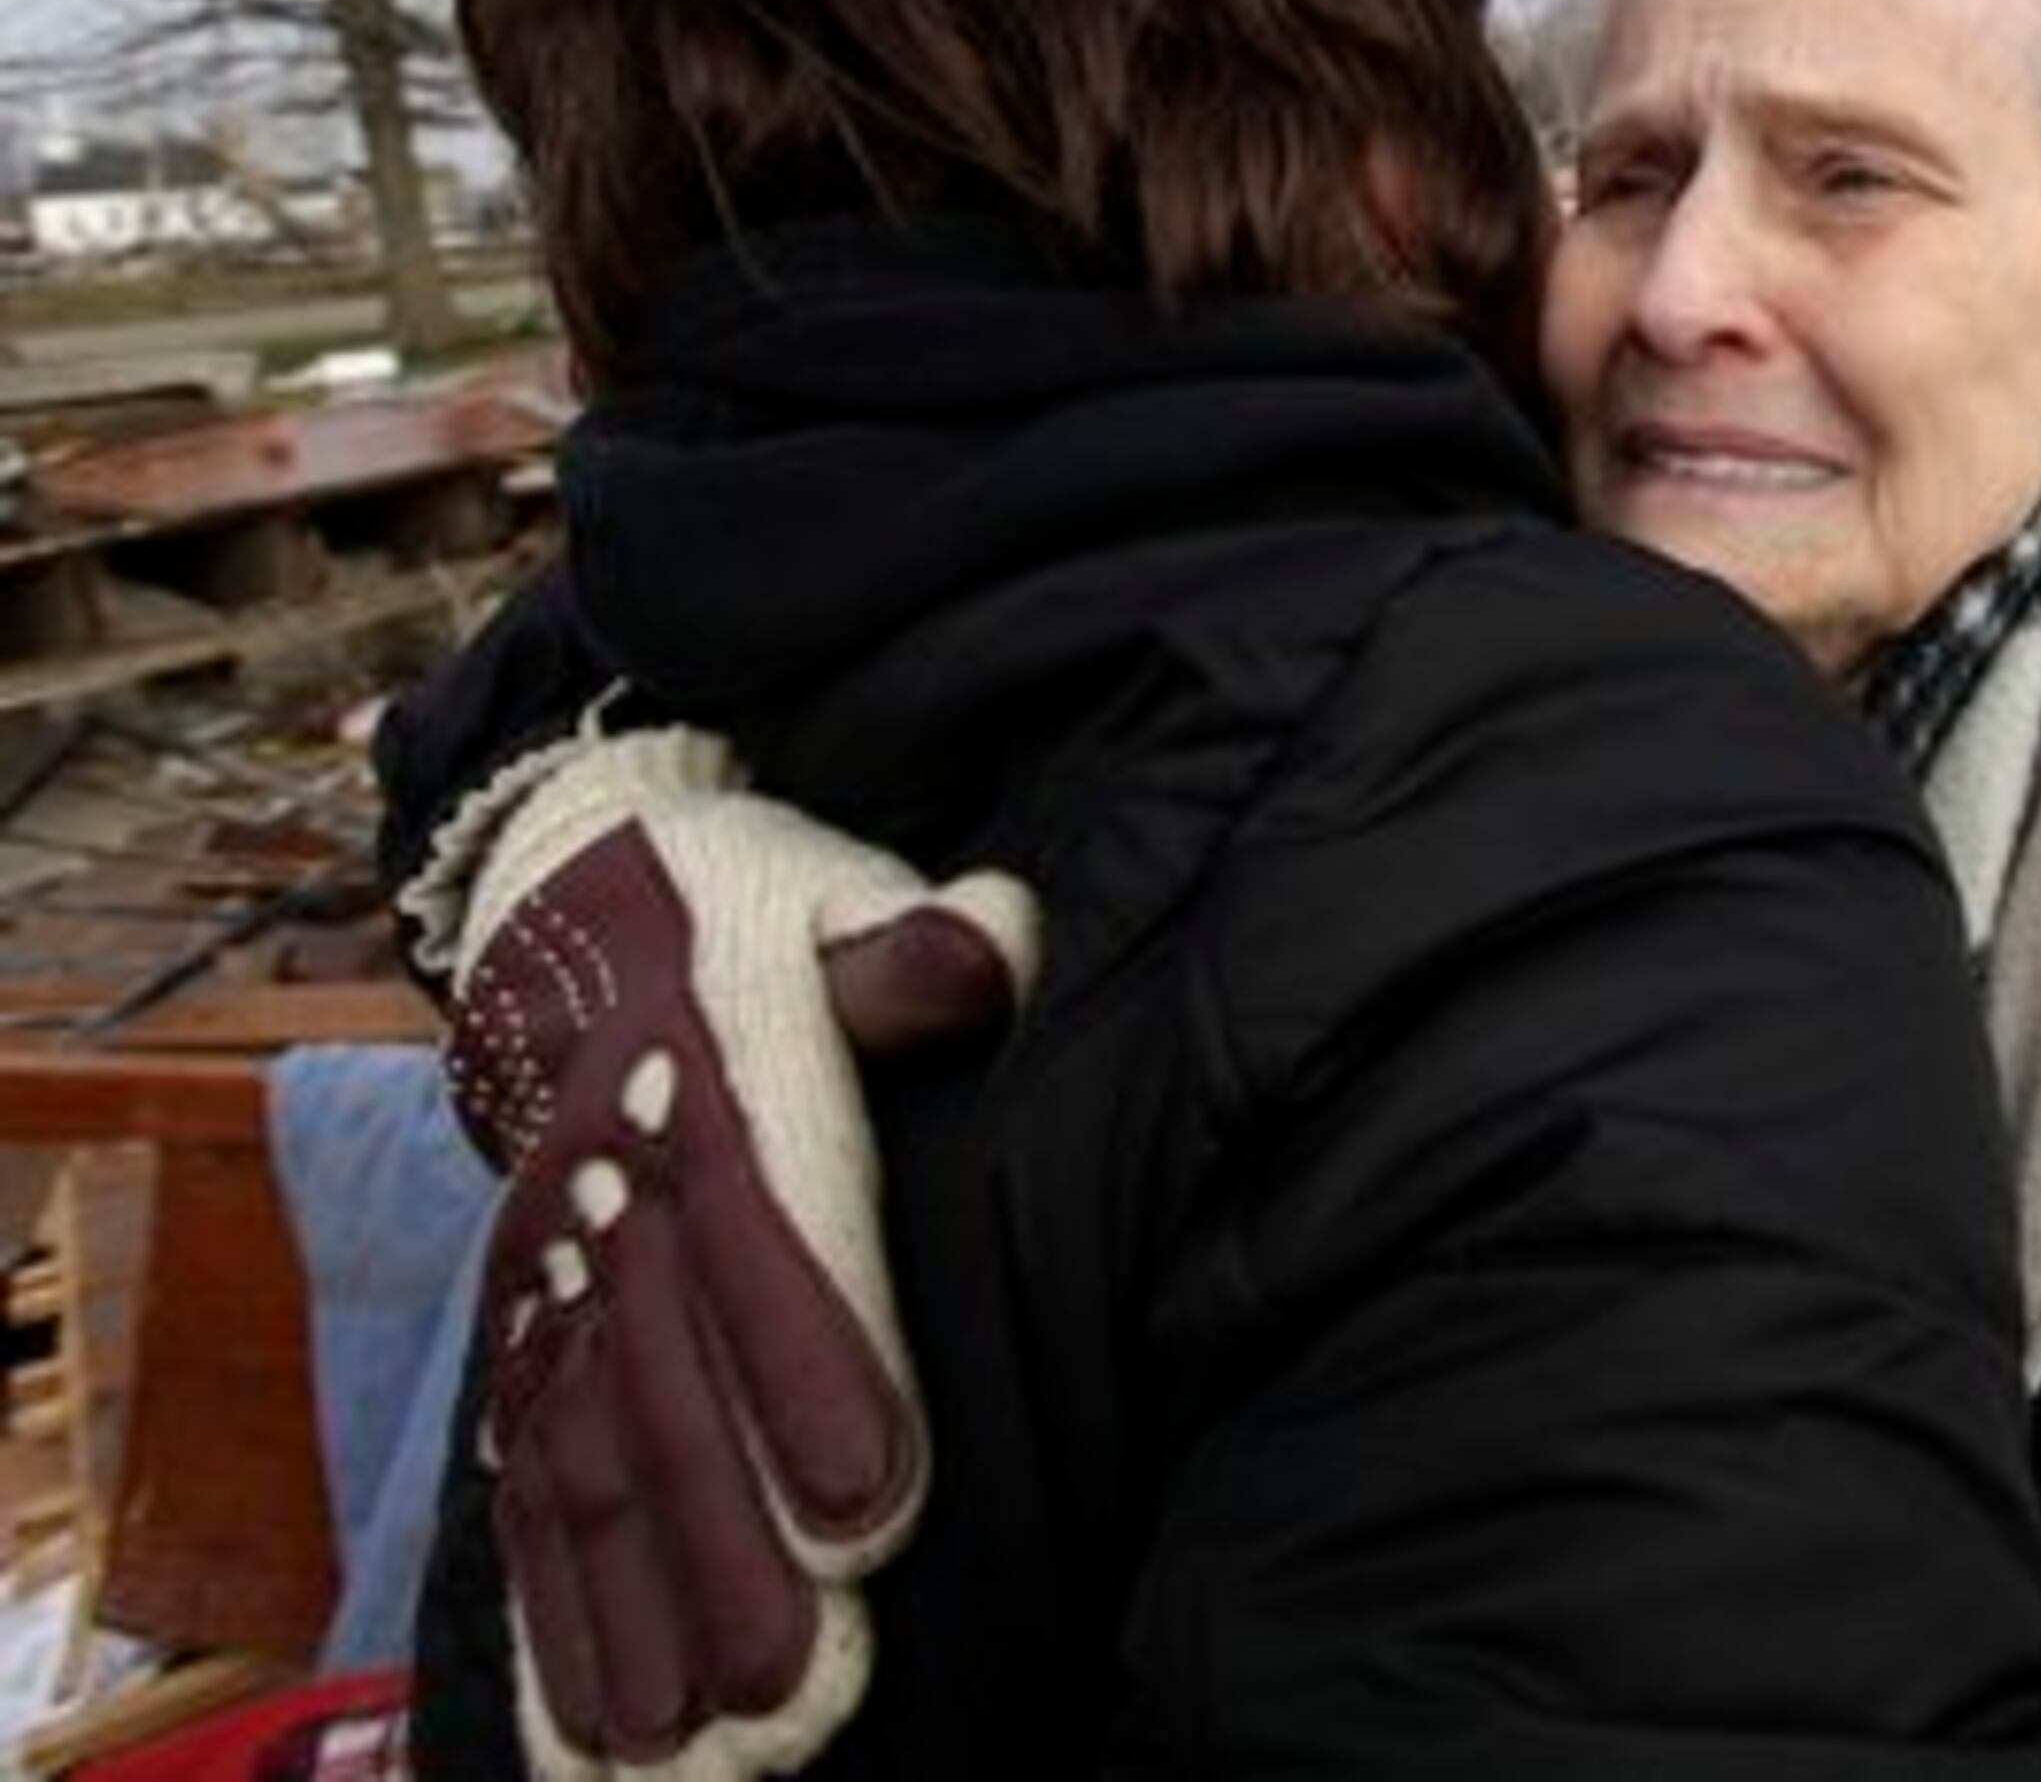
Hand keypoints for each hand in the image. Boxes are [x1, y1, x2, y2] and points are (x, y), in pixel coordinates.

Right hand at [441, 730, 1035, 1778]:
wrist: (575, 896)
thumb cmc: (767, 909)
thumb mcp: (835, 887)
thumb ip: (909, 934)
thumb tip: (978, 945)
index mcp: (715, 1081)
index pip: (770, 1235)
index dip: (817, 1369)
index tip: (875, 1506)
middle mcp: (617, 1197)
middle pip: (675, 1390)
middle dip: (734, 1556)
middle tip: (801, 1697)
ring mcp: (556, 1278)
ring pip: (588, 1467)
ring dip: (634, 1621)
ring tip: (685, 1758)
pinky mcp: (523, 1334)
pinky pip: (524, 1484)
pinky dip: (551, 1616)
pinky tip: (589, 1739)